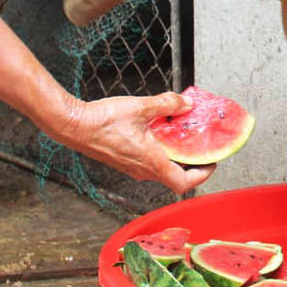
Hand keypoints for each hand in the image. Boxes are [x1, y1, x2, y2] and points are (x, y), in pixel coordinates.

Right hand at [47, 92, 215, 195]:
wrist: (74, 126)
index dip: (202, 175)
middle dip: (191, 162)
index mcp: (151, 162)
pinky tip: (159, 130)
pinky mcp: (124, 160)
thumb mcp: (141, 107)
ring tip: (182, 134)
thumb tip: (186, 104)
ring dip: (174, 155)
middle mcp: (143, 170)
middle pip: (175, 176)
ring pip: (161, 168)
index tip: (211, 161)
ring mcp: (132, 167)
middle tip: (200, 145)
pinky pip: (149, 161)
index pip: (183, 183)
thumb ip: (167, 104)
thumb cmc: (102, 122)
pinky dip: (160, 150)